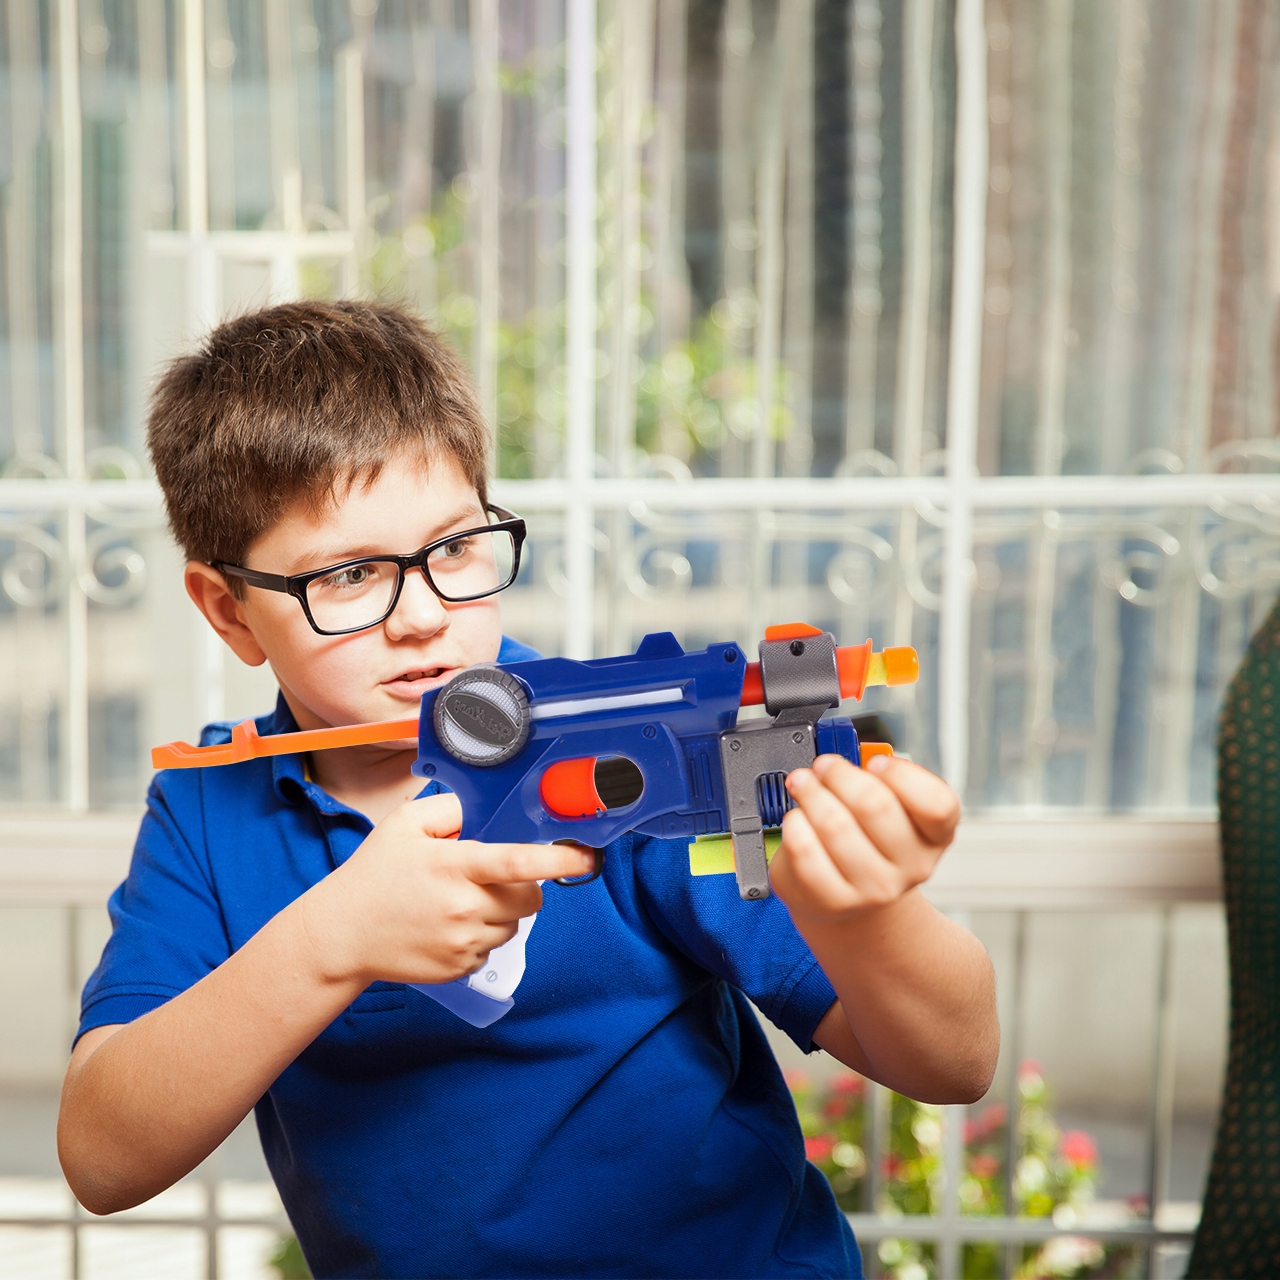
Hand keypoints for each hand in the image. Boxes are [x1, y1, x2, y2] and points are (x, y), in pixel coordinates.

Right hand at [299, 793, 595, 986]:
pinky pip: (494, 947)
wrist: (342, 934)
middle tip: (490, 876)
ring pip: (515, 924)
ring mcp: (464, 942)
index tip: (586, 856)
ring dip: (502, 911)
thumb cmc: (374, 875)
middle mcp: (464, 907)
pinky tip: (448, 924)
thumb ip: (453, 807)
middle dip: (523, 884)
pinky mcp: (461, 968)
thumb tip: (492, 806)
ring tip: (459, 900)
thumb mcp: (407, 824)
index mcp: (455, 866)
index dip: (558, 860)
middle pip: (530, 897)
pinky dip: (482, 934)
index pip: (519, 863)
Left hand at [768, 754, 958, 924]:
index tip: (875, 761)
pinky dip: (795, 824)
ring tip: (803, 785)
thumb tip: (841, 759)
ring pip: (835, 825)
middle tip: (823, 766)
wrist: (842, 893)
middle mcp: (913, 866)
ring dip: (811, 794)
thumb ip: (878, 779)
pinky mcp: (836, 900)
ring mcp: (876, 888)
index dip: (901, 774)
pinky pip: (805, 850)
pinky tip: (797, 819)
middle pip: (876, 805)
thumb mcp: (888, 807)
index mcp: (935, 835)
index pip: (937, 803)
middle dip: (839, 774)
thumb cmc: (865, 838)